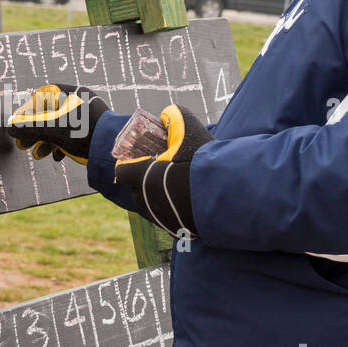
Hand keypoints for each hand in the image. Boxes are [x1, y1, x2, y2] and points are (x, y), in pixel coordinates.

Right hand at [5, 83, 107, 164]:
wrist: (114, 150)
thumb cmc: (83, 133)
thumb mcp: (52, 130)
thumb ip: (29, 128)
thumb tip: (9, 128)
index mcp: (72, 93)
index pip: (43, 96)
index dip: (28, 111)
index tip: (19, 125)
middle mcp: (81, 101)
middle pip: (51, 114)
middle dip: (36, 131)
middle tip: (24, 144)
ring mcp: (89, 117)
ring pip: (61, 127)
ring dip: (47, 141)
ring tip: (40, 154)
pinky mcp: (94, 132)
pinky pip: (73, 135)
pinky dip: (62, 145)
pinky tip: (58, 156)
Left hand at [114, 105, 213, 237]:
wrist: (226, 195)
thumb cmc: (202, 160)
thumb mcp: (188, 128)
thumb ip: (174, 117)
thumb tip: (166, 115)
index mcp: (140, 177)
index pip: (122, 171)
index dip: (130, 163)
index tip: (143, 158)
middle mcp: (144, 200)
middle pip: (135, 189)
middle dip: (144, 178)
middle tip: (162, 168)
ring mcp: (158, 218)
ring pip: (150, 205)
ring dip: (158, 194)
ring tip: (177, 183)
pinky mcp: (174, 231)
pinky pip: (166, 218)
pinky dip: (172, 209)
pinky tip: (187, 199)